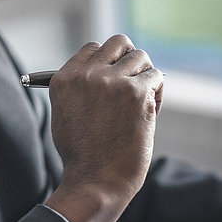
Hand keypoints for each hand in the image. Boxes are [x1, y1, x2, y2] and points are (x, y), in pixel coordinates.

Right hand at [45, 35, 163, 221]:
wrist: (96, 179)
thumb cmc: (82, 153)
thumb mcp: (65, 112)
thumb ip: (79, 87)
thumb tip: (102, 70)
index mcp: (64, 79)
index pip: (93, 48)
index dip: (108, 60)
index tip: (115, 75)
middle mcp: (86, 75)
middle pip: (118, 42)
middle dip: (129, 57)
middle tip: (135, 76)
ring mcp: (111, 81)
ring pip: (141, 57)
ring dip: (145, 75)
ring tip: (143, 98)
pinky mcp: (135, 93)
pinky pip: (156, 77)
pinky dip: (157, 92)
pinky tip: (150, 111)